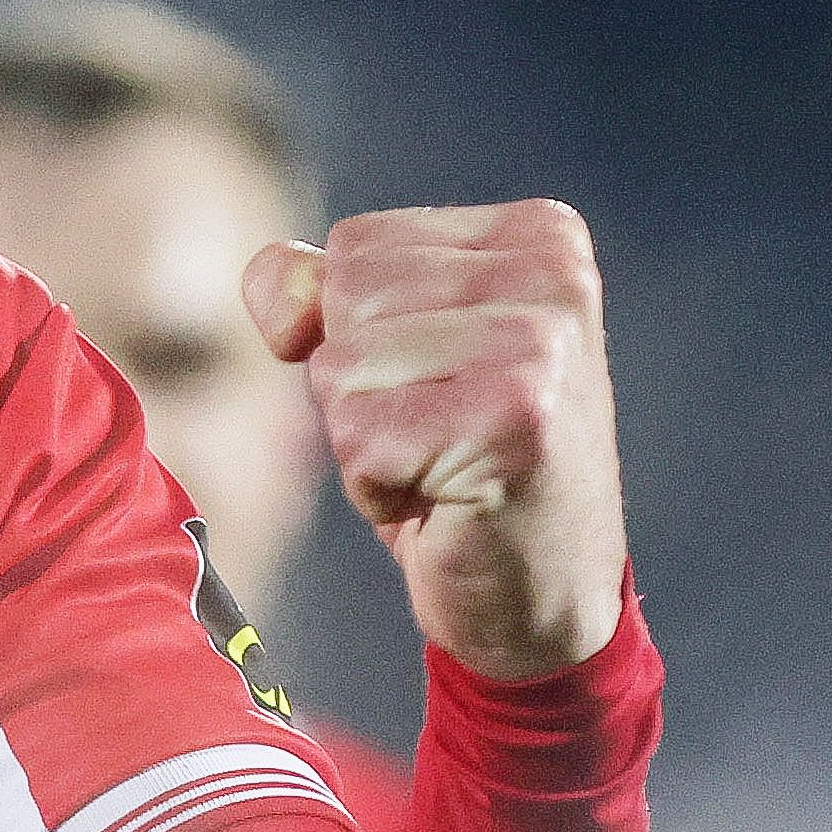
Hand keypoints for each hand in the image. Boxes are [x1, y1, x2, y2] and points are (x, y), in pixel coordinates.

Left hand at [242, 203, 627, 683]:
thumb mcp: (389, 350)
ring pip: (339, 369)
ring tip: (443, 463)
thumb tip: (278, 292)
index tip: (439, 383)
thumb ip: (317, 291)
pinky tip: (446, 500)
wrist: (543, 595)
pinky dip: (375, 485)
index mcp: (537, 237)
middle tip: (439, 432)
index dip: (357, 332)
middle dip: (359, 385)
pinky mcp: (510, 421)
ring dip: (364, 437)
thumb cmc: (457, 462)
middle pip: (344, 300)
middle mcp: (552, 277)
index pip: (354, 247)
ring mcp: (538, 348)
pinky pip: (356, 438)